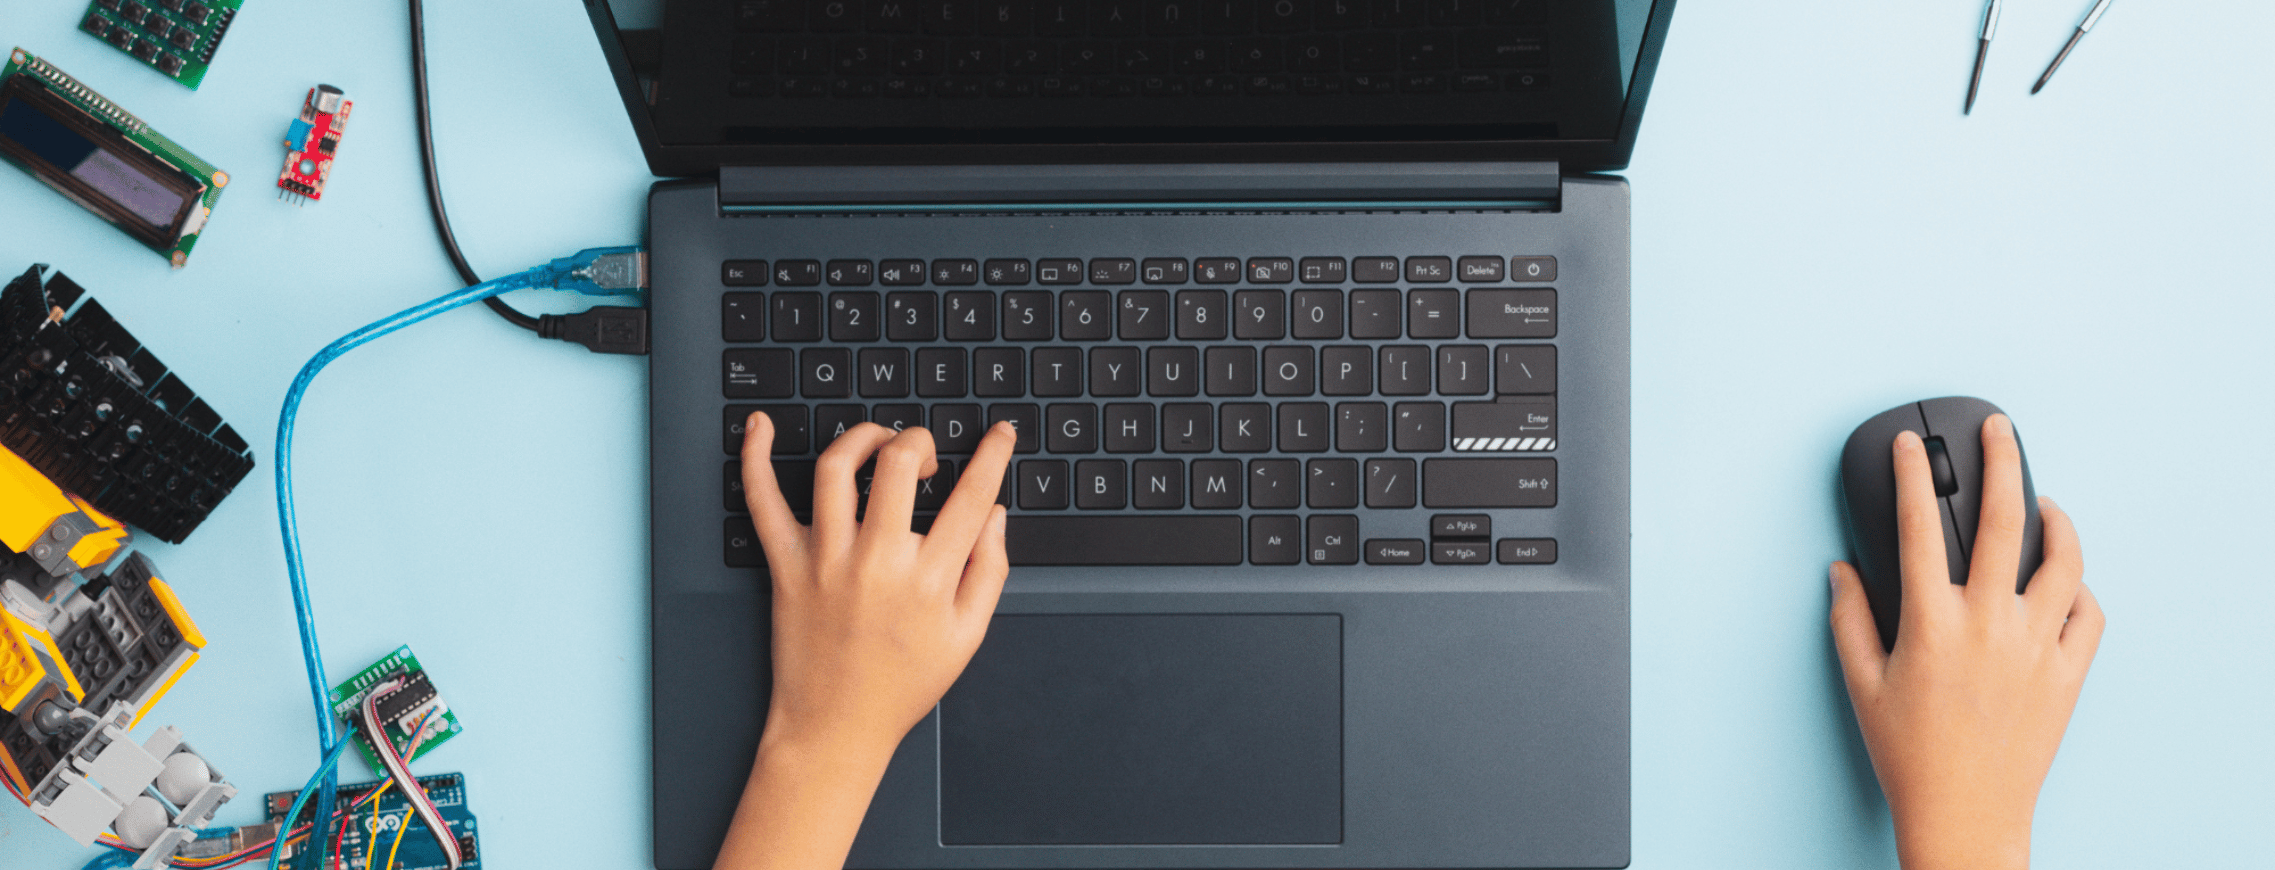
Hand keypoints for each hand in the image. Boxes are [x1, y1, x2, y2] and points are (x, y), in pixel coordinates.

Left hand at [743, 417, 1017, 756]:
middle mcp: (877, 561)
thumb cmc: (901, 686)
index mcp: (929, 580)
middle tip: (925, 456)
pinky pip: (763, 503)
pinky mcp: (786, 566)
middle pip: (900, 464)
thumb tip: (995, 515)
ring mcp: (826, 560)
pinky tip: (760, 428)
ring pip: (837, 468)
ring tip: (876, 443)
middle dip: (920, 442)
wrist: (835, 727)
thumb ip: (989, 571)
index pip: (971, 496)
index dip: (993, 454)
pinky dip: (756, 459)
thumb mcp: (967, 637)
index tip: (1000, 433)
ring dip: (862, 438)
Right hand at [1830, 415, 2103, 869]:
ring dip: (2056, 520)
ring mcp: (2035, 645)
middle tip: (1999, 431)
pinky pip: (2089, 613)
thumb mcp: (1860, 683)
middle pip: (2003, 520)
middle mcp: (1988, 624)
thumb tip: (1843, 571)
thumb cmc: (1909, 755)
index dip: (1911, 477)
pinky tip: (2066, 579)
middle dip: (2001, 462)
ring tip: (2044, 502)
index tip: (1910, 446)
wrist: (1965, 813)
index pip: (1918, 527)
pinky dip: (2080, 587)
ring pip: (2064, 560)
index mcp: (1931, 622)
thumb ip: (1849, 619)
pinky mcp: (2068, 672)